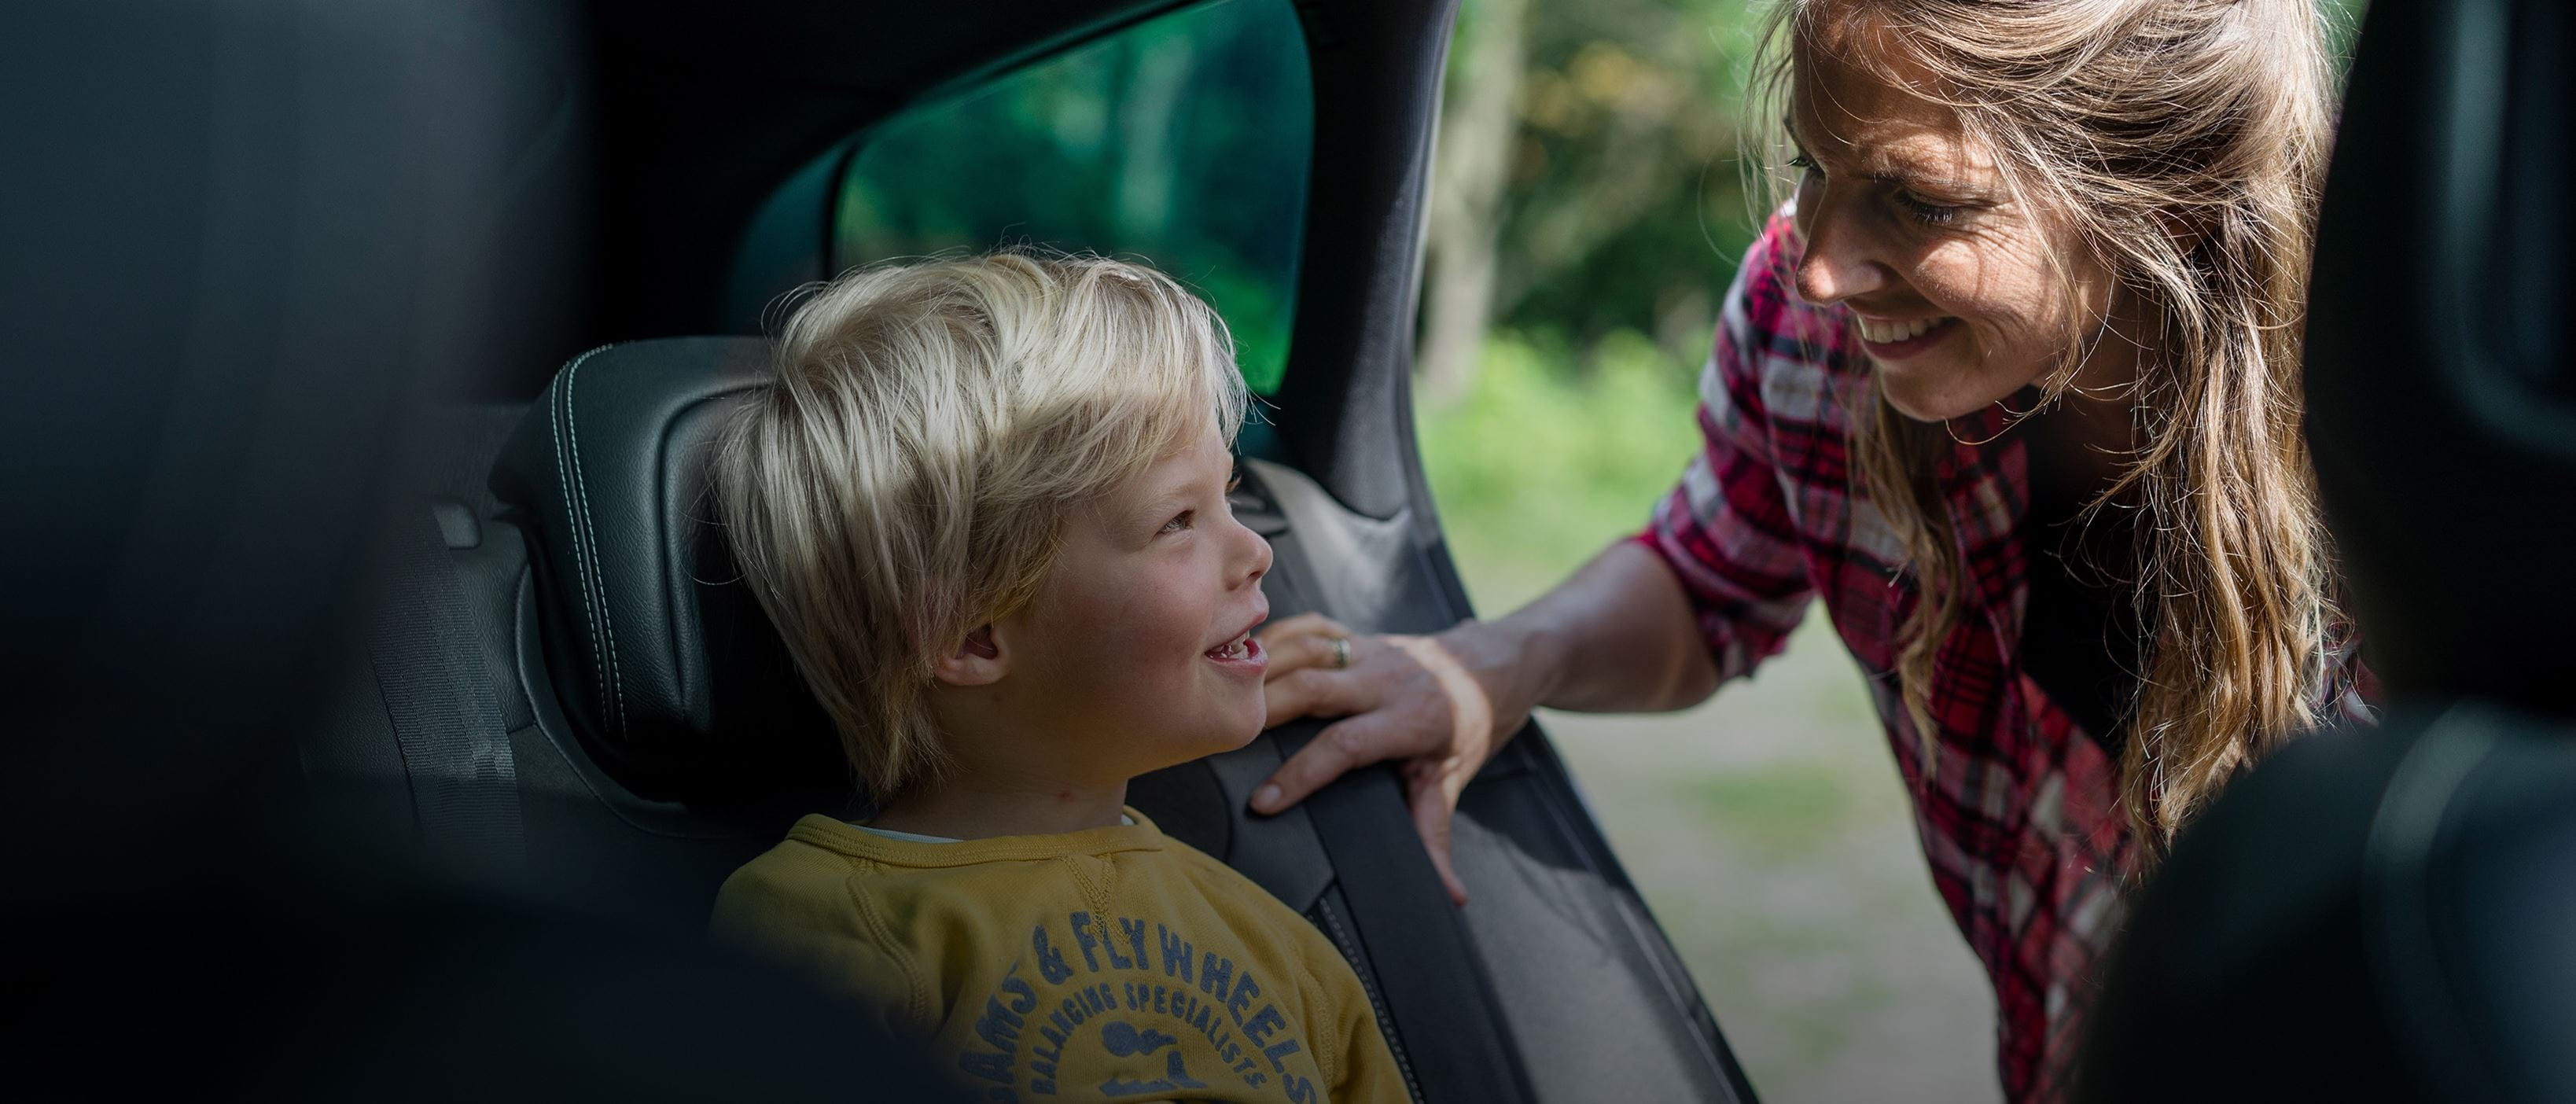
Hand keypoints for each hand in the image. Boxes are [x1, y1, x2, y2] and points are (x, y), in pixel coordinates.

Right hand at [1247, 612, 1539, 905]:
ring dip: (1263, 665)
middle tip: (1218, 733)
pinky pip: (1310, 627)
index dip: (1301, 774)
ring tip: (1217, 689)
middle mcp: (1384, 680)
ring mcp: (1368, 650)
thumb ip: (1436, 835)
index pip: (1345, 746)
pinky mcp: (1357, 633)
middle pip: (1313, 686)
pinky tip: (1242, 651)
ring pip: (1307, 647)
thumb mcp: (1451, 780)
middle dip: (1264, 708)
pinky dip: (1275, 635)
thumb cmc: (1469, 728)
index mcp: (1408, 721)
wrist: (1494, 664)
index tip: (1261, 803)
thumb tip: (1450, 897)